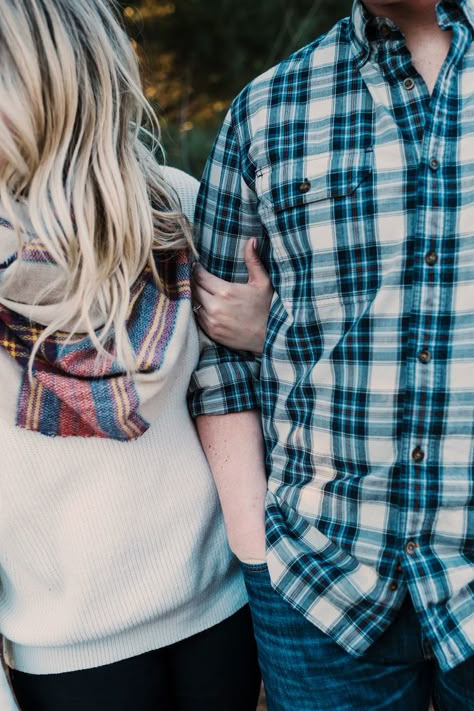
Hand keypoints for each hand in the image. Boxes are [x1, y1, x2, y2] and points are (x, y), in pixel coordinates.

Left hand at [192, 239, 272, 354]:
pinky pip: (198, 318)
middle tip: (195, 276)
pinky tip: (203, 305)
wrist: (269, 337)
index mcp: (225, 292)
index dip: (196, 269)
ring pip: (194, 304)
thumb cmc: (267, 308)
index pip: (200, 276)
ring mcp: (212, 321)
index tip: (196, 266)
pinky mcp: (212, 333)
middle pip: (194, 289)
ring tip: (198, 290)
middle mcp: (215, 307)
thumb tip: (251, 240)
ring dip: (195, 296)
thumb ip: (253, 261)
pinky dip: (199, 310)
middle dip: (193, 281)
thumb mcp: (263, 282)